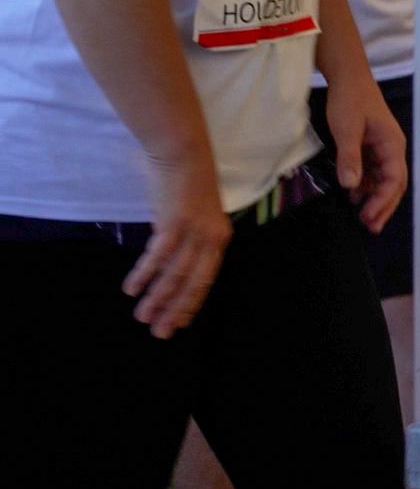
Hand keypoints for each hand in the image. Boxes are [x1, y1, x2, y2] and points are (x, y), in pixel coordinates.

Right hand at [125, 158, 231, 336]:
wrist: (184, 156)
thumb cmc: (186, 186)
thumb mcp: (193, 218)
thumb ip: (187, 242)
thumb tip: (168, 265)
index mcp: (219, 238)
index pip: (206, 279)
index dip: (191, 303)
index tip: (178, 324)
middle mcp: (211, 238)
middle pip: (193, 283)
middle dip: (175, 310)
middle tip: (159, 332)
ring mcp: (194, 231)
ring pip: (175, 274)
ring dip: (156, 298)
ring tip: (141, 316)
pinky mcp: (175, 223)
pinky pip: (158, 257)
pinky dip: (144, 275)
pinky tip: (131, 289)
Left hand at [328, 70, 408, 233]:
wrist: (348, 78)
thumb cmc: (350, 100)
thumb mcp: (347, 129)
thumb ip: (350, 158)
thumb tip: (352, 187)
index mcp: (392, 145)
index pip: (394, 180)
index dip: (383, 201)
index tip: (369, 217)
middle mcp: (391, 149)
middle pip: (394, 184)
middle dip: (384, 206)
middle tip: (370, 227)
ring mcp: (381, 149)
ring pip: (383, 180)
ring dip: (374, 199)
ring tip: (362, 218)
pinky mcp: (369, 147)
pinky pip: (371, 172)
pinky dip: (365, 187)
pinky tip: (353, 197)